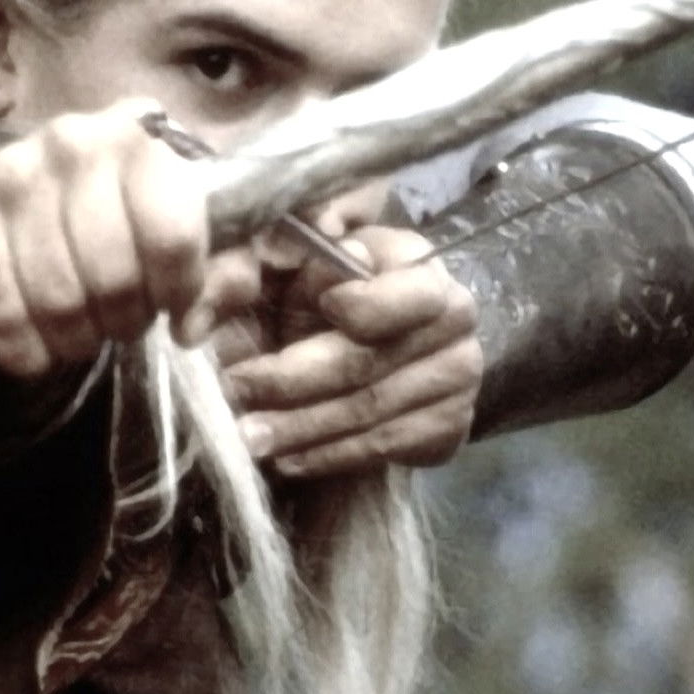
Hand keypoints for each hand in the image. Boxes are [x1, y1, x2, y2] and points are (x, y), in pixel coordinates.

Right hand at [0, 99, 260, 377]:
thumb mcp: (191, 238)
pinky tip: (33, 344)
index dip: (179, 291)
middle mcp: (74, 140)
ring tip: (78, 328)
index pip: (174, 235)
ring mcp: (11, 173)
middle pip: (115, 276)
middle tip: (118, 320)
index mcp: (142, 134)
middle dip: (124, 320)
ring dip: (75, 339)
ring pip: (58, 301)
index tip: (170, 303)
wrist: (12, 194)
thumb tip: (190, 326)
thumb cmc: (117, 219)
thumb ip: (223, 278)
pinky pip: (3, 314)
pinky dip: (25, 351)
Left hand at [220, 225, 481, 477]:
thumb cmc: (326, 298)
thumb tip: (304, 234)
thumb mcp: (306, 264)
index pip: (400, 292)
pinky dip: (329, 456)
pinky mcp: (450, 426)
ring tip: (249, 436)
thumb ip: (298, 248)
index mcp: (420, 266)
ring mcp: (458, 377)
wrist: (375, 354)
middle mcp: (454, 318)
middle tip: (236, 391)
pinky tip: (289, 458)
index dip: (357, 305)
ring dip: (301, 428)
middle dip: (291, 381)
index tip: (303, 312)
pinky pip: (384, 447)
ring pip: (370, 412)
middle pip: (367, 361)